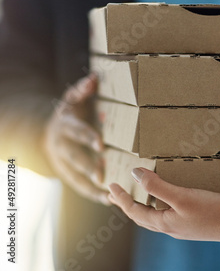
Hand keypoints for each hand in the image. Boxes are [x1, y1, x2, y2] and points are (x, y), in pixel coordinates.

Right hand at [43, 74, 109, 204]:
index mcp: (64, 125)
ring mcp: (61, 162)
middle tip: (102, 175)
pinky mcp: (66, 174)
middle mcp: (60, 146)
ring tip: (109, 195)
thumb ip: (82, 90)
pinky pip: (78, 186)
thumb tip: (93, 79)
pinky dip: (93, 194)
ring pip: (74, 176)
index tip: (101, 145)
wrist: (49, 132)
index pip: (76, 131)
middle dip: (87, 166)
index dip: (87, 137)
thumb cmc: (70, 113)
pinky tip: (109, 201)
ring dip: (91, 186)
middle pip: (73, 158)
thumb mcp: (73, 98)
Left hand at [108, 168, 219, 241]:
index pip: (134, 211)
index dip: (121, 199)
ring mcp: (183, 226)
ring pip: (155, 217)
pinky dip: (160, 205)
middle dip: (127, 205)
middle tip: (115, 195)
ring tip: (139, 196)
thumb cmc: (212, 211)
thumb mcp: (181, 196)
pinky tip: (169, 199)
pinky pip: (169, 214)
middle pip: (142, 217)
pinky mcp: (194, 223)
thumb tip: (135, 174)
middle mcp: (171, 227)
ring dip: (143, 206)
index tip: (110, 186)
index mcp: (164, 223)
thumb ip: (157, 186)